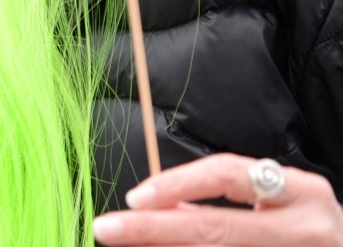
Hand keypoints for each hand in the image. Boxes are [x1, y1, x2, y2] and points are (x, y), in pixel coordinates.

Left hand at [92, 153, 342, 245]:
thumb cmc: (300, 227)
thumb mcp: (271, 203)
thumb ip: (216, 202)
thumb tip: (146, 209)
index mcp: (301, 192)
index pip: (229, 174)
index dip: (178, 184)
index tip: (134, 197)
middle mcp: (307, 228)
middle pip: (218, 229)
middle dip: (154, 229)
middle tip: (107, 228)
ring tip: (129, 246)